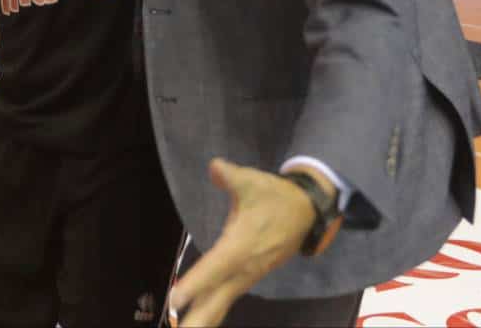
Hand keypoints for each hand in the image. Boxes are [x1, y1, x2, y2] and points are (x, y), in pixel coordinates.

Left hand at [168, 159, 331, 326]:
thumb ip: (230, 176)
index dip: (196, 282)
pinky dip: (211, 312)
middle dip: (197, 320)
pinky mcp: (248, 278)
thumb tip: (214, 168)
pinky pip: (226, 299)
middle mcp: (243, 267)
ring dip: (202, 321)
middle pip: (217, 300)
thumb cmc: (274, 196)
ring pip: (221, 303)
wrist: (306, 210)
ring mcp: (247, 276)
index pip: (215, 267)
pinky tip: (199, 322)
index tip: (175, 298)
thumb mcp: (252, 181)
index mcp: (241, 244)